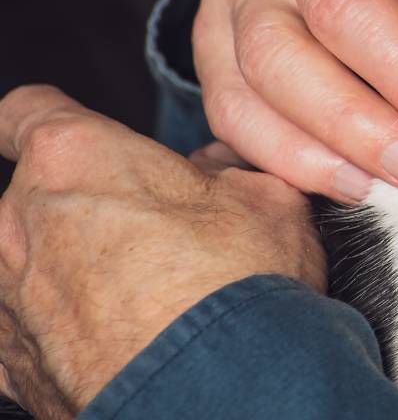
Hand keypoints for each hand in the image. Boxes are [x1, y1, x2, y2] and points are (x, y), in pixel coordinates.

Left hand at [0, 85, 324, 419]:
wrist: (219, 390)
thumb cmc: (236, 288)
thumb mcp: (267, 198)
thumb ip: (228, 171)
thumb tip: (224, 170)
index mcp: (74, 158)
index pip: (26, 112)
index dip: (48, 121)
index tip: (70, 137)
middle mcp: (20, 223)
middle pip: (37, 199)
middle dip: (86, 212)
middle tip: (153, 236)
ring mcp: (7, 299)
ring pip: (31, 269)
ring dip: (73, 277)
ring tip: (143, 303)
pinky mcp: (10, 364)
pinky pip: (29, 334)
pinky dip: (63, 336)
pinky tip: (119, 346)